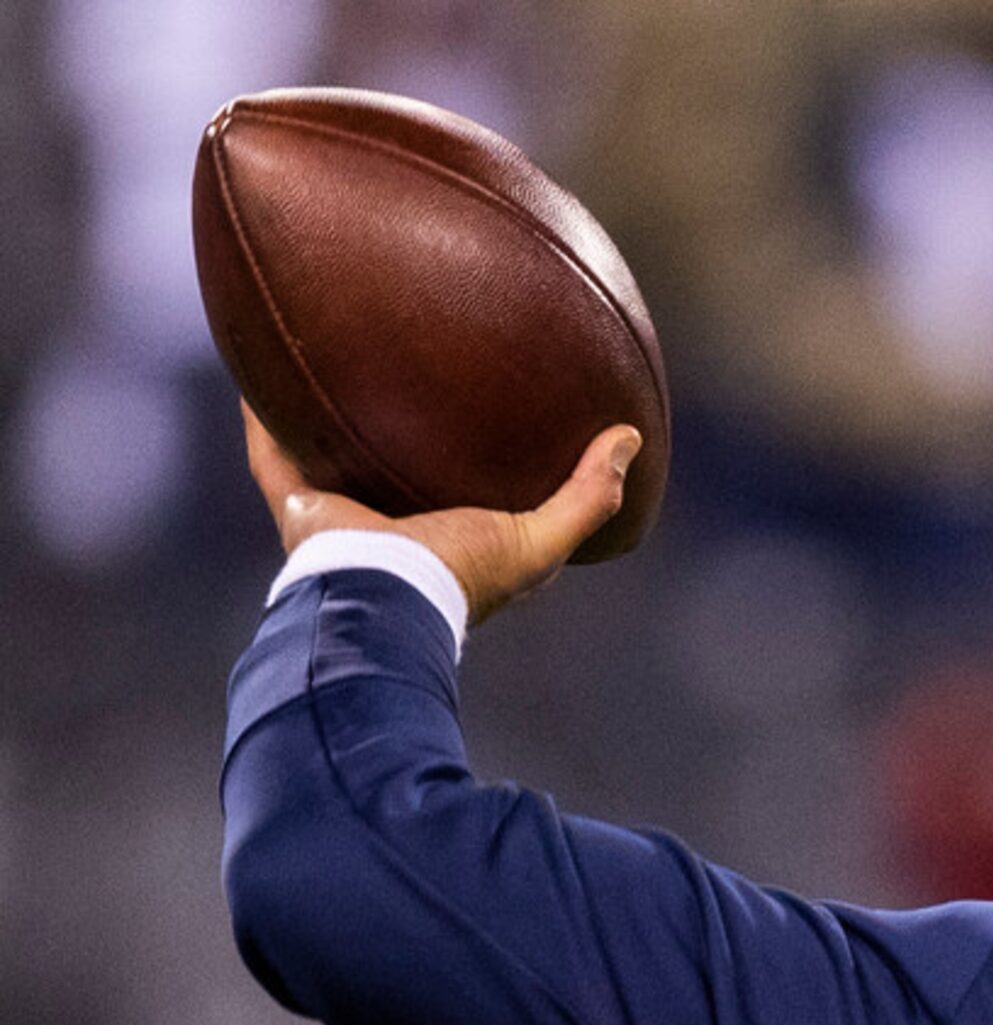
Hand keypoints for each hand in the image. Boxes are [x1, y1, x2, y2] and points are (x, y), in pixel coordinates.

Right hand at [242, 402, 641, 626]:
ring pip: (327, 453)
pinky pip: (272, 451)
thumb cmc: (460, 577)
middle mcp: (391, 524)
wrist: (384, 598)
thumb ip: (587, 496)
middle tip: (401, 365)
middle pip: (387, 463)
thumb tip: (629, 437)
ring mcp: (340, 516)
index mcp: (446, 536)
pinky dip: (261, 417)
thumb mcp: (539, 540)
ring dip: (323, 413)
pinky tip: (257, 370)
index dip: (475, 453)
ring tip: (324, 352)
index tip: (490, 405)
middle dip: (390, 423)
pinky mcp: (297, 506)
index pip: (462, 488)